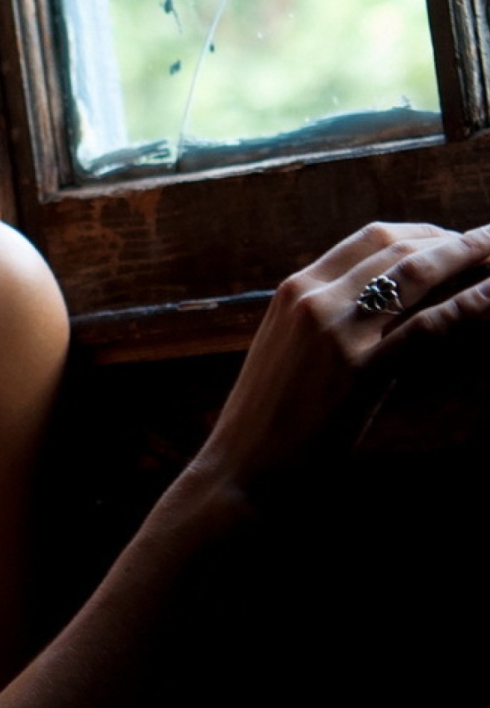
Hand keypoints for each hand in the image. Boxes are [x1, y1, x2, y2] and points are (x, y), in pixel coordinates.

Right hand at [200, 221, 489, 494]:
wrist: (240, 473)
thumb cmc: (267, 424)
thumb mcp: (289, 353)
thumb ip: (328, 322)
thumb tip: (386, 312)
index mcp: (295, 289)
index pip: (371, 238)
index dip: (424, 234)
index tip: (455, 242)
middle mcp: (313, 297)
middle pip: (398, 246)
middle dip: (455, 241)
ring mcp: (334, 329)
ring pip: (416, 273)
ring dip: (469, 258)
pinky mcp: (358, 369)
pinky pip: (428, 325)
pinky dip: (470, 305)